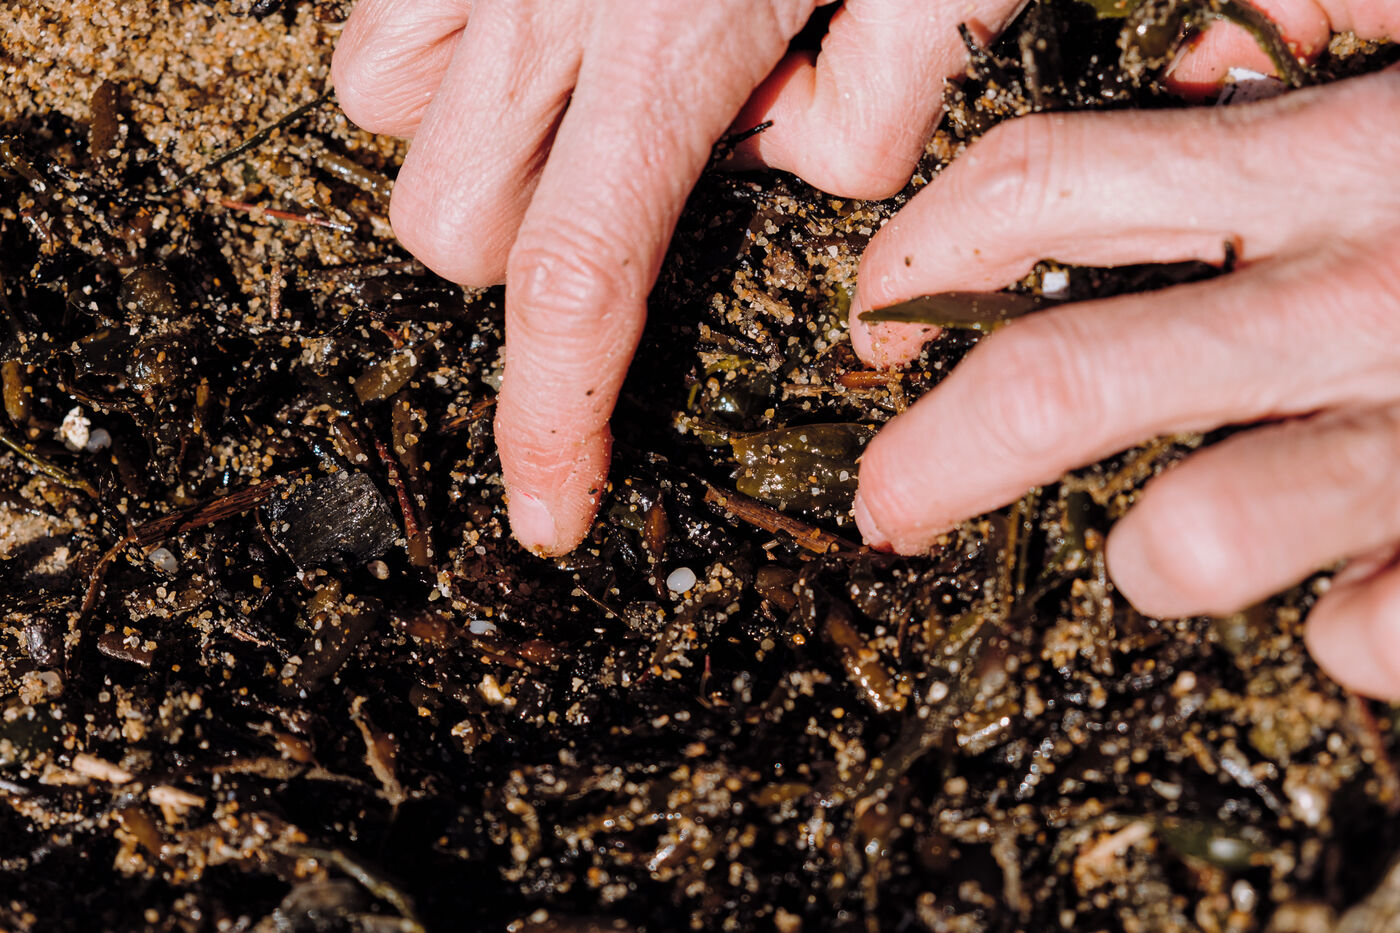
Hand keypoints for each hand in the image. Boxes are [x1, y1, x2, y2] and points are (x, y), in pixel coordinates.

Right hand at [332, 0, 1026, 555]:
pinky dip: (446, 61)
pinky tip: (538, 26)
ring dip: (478, 157)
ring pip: (390, 128)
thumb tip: (788, 162)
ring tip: (583, 105)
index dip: (553, 423)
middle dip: (529, 264)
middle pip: (454, 236)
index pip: (577, 285)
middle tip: (636, 196)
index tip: (553, 520)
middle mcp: (535, 6)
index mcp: (667, 45)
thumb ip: (878, 100)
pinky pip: (384, 26)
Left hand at [849, 24, 1399, 695]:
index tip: (877, 317)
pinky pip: (1368, 633)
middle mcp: (1364, 297)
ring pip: (1189, 540)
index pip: (1043, 190)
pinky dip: (1355, 619)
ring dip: (1155, 550)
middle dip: (930, 458)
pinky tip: (1380, 583)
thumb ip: (1313, 26)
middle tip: (882, 506)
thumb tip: (1174, 57)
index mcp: (1335, 156)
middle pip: (1057, 383)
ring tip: (1165, 538)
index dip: (924, 253)